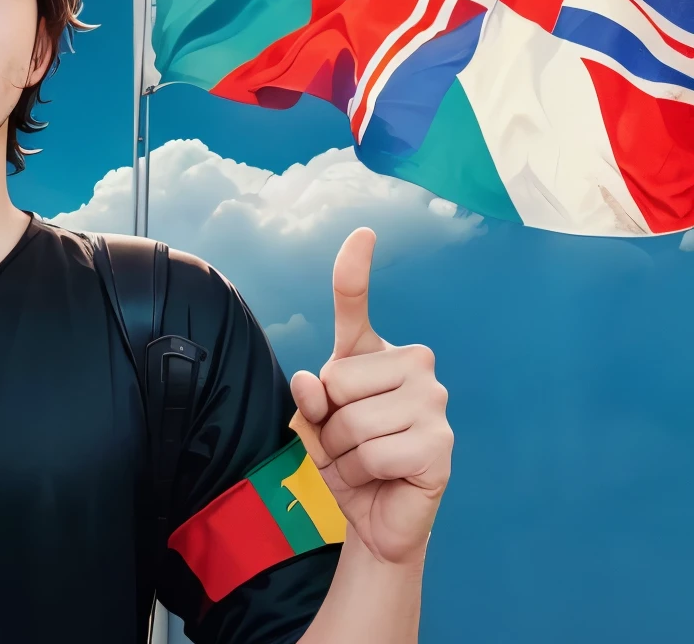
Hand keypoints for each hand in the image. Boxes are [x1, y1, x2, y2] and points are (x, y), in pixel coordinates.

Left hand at [288, 228, 453, 566]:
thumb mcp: (314, 426)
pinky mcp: (441, 443)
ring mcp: (433, 401)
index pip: (357, 306)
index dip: (355, 269)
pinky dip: (363, 473)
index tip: (362, 234)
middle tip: (346, 443)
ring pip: (353, 423)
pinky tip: (381, 477)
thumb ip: (309, 399)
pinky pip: (376, 453)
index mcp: (376, 355)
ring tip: (361, 462)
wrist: (376, 516)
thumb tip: (313, 381)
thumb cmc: (348, 460)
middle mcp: (415, 366)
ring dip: (342, 454)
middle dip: (326, 424)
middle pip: (337, 382)